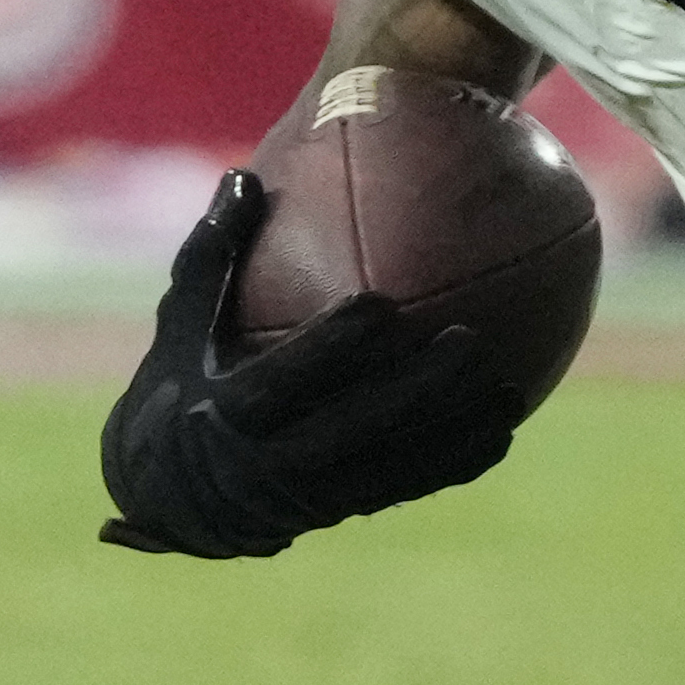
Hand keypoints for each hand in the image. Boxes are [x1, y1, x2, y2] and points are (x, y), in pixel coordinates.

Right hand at [96, 173, 517, 558]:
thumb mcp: (178, 324)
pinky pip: (407, 488)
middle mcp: (270, 462)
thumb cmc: (177, 382)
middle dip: (418, 388)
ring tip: (510, 390)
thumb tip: (242, 174)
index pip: (288, 378)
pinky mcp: (342, 510)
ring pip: (395, 464)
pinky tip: (504, 431)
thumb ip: (213, 257)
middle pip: (358, 425)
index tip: (382, 305)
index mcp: (225, 412)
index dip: (335, 346)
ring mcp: (311, 494)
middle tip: (470, 340)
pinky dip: (456, 463)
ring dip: (455, 431)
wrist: (173, 496)